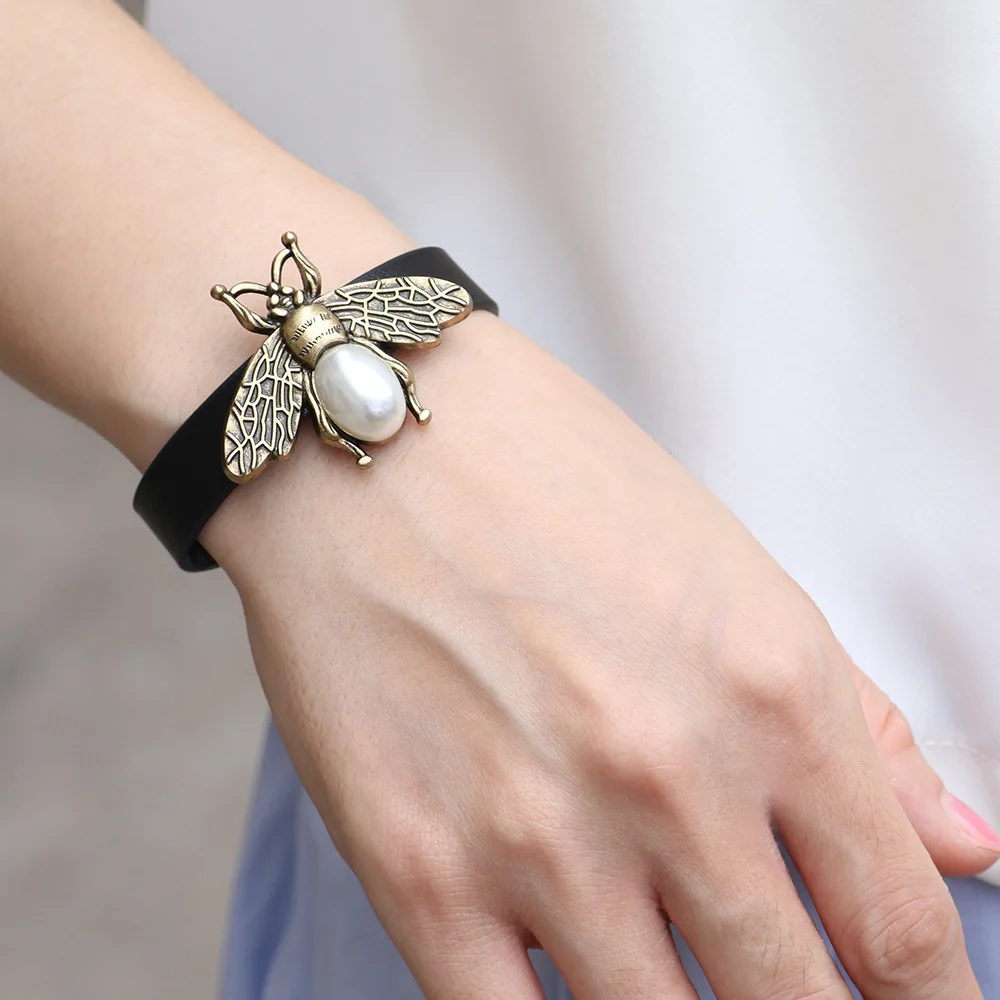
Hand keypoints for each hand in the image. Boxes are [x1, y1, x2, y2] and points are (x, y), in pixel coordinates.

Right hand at [206, 312, 995, 998]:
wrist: (372, 438)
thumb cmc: (552, 481)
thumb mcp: (734, 574)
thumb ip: (861, 728)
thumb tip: (961, 848)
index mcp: (773, 692)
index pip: (902, 932)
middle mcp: (668, 777)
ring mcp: (539, 837)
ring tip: (678, 982)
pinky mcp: (418, 870)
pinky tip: (576, 990)